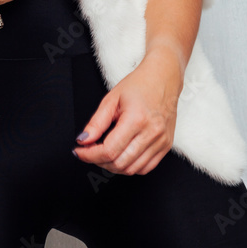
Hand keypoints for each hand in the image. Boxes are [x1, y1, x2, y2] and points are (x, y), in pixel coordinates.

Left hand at [71, 46, 182, 175]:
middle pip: (120, 163)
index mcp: (137, 119)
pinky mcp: (166, 146)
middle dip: (99, 162)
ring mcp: (161, 141)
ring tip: (104, 154)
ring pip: (132, 169)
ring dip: (114, 166)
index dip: (90, 155)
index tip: (80, 151)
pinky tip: (121, 155)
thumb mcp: (112, 98)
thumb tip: (84, 140)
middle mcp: (152, 133)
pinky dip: (130, 167)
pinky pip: (146, 168)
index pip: (109, 150)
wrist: (164, 78)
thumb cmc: (139, 85)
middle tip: (90, 152)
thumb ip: (96, 122)